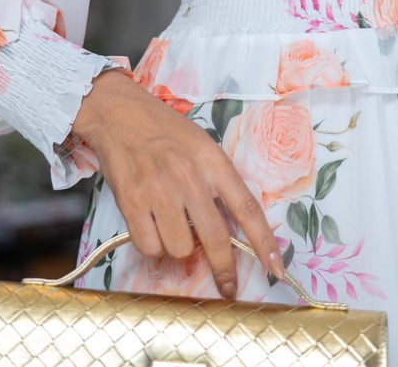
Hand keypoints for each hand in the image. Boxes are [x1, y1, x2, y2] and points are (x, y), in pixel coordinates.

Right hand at [72, 68, 284, 297]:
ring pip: (179, 249)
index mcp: (213, 161)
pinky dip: (151, 244)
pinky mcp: (131, 200)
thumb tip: (231, 228)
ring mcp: (159, 189)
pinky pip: (148, 246)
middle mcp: (189, 176)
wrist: (120, 113)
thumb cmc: (166, 131)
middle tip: (227, 284)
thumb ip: (217, 183)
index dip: (264, 242)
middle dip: (224, 270)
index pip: (247, 208)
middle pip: (216, 239)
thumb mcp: (202, 146)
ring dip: (177, 247)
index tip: (276, 269)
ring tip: (170, 224)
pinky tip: (149, 224)